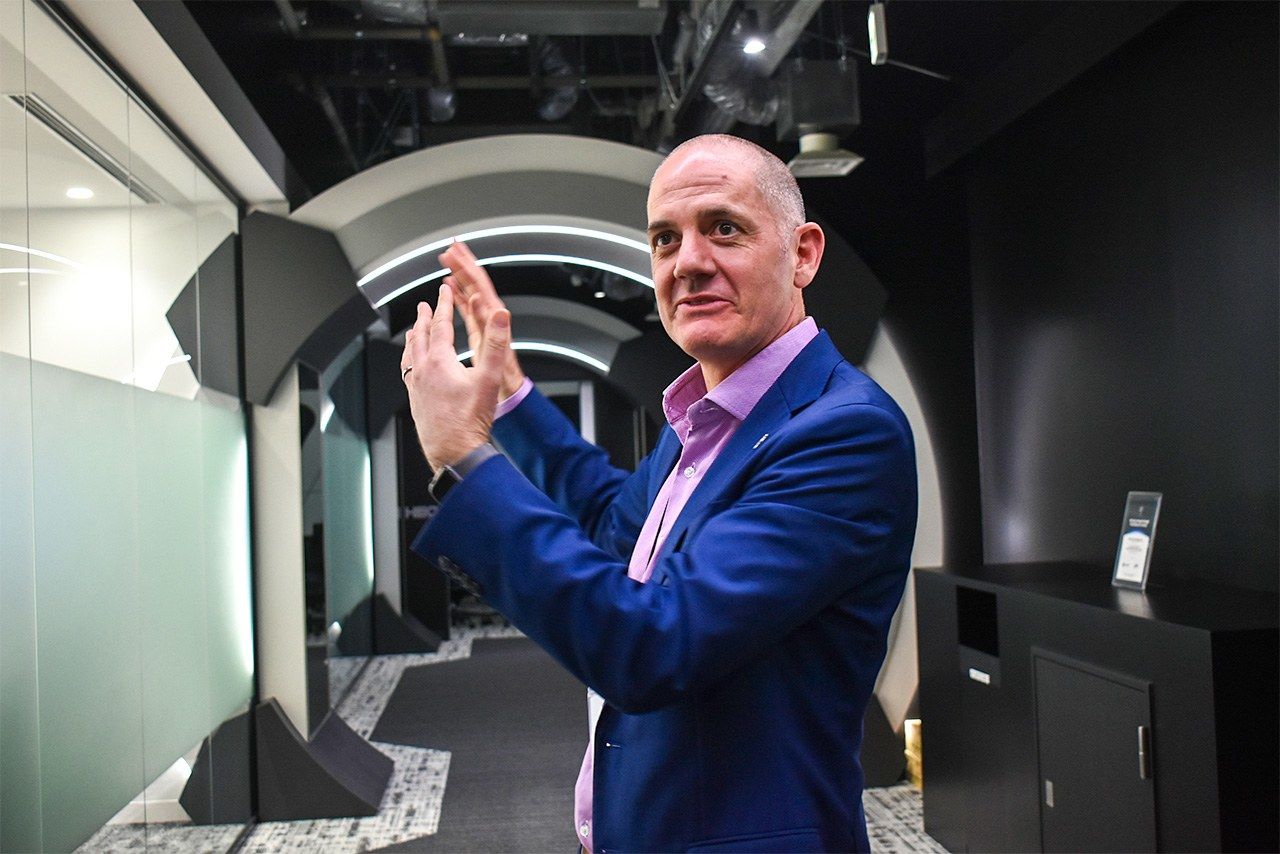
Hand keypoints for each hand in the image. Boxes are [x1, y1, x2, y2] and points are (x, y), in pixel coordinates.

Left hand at [401, 283, 510, 471]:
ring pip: (410, 353)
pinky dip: (409, 359)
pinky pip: (407, 371)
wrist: (454, 452)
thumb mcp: (489, 379)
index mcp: (440, 362)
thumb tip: (500, 316)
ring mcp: (415, 387)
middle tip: (424, 305)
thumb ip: (495, 344)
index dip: (442, 305)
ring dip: (413, 337)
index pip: (440, 325)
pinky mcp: (415, 401)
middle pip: (420, 336)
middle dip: (423, 318)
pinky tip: (413, 366)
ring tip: (413, 330)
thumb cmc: (470, 421)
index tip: (442, 292)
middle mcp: (423, 371)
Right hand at [440, 241, 525, 398]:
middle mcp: (490, 314)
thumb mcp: (494, 350)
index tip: (455, 251)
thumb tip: (482, 301)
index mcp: (493, 316)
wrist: (508, 388)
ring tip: (448, 261)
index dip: (466, 265)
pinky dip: (457, 294)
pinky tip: (449, 288)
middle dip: (463, 263)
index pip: (478, 283)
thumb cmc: (503, 374)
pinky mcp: (480, 328)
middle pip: (475, 281)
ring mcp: (485, 320)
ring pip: (470, 290)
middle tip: (450, 247)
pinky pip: (466, 305)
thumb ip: (488, 325)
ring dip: (459, 274)